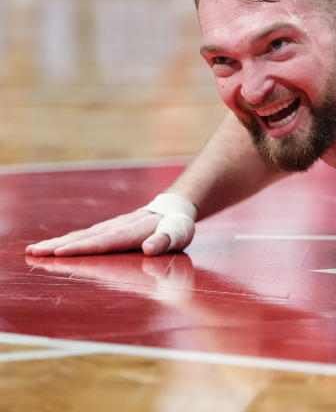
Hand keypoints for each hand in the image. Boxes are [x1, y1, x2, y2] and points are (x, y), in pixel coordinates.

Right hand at [24, 209, 180, 256]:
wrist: (174, 208)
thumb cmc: (176, 226)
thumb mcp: (177, 233)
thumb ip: (164, 241)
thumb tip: (150, 249)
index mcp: (132, 231)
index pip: (104, 241)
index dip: (82, 248)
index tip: (59, 253)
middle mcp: (116, 227)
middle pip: (85, 238)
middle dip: (59, 246)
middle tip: (34, 252)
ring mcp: (110, 227)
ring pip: (80, 235)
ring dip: (57, 243)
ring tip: (34, 250)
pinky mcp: (107, 229)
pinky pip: (84, 235)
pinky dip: (66, 241)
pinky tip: (52, 247)